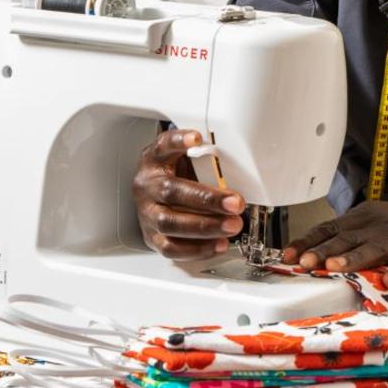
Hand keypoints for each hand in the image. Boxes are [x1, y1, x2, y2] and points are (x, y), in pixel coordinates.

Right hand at [133, 128, 242, 258]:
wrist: (152, 197)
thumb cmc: (174, 175)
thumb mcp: (185, 159)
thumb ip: (204, 160)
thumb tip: (240, 166)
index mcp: (154, 160)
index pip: (163, 146)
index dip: (178, 141)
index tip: (196, 138)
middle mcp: (147, 186)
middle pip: (171, 191)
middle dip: (207, 199)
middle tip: (236, 203)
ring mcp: (147, 213)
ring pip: (171, 223)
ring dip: (205, 226)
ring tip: (232, 225)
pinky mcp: (152, 237)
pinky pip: (172, 247)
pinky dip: (198, 249)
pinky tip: (219, 243)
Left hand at [282, 201, 387, 290]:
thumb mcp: (370, 227)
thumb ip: (344, 240)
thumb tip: (306, 256)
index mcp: (362, 218)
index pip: (329, 228)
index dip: (308, 242)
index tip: (288, 256)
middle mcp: (378, 227)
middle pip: (347, 238)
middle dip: (323, 251)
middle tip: (305, 263)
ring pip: (373, 249)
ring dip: (352, 259)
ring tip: (334, 267)